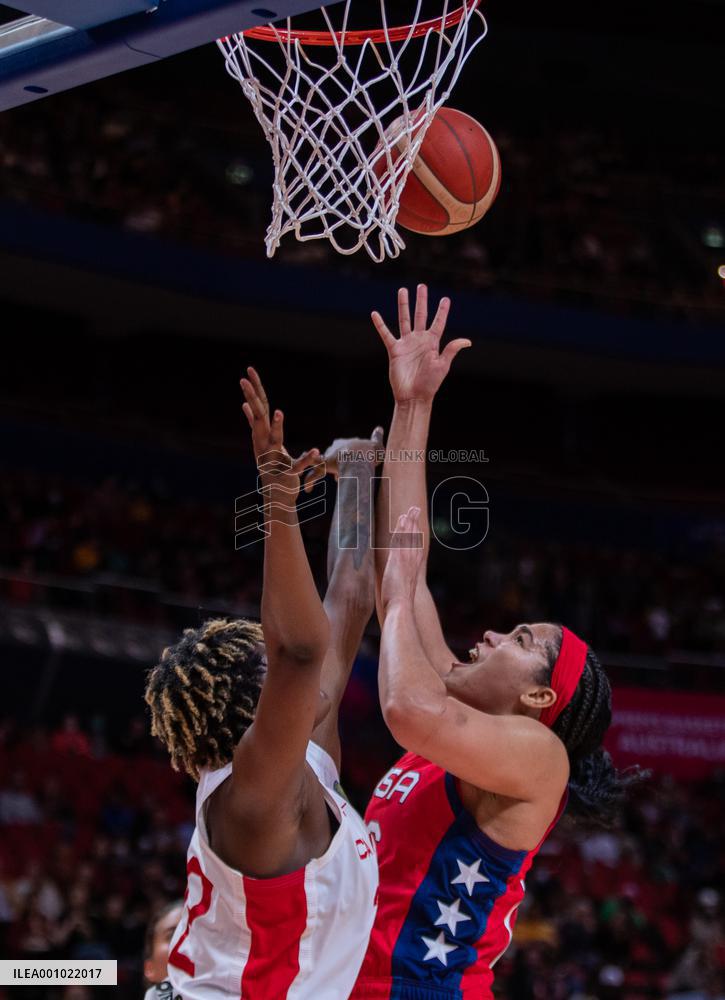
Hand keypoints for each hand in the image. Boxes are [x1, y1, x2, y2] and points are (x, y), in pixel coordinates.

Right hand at [241, 367, 319, 495]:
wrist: (276, 494)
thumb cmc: (271, 464)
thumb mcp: (261, 441)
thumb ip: (253, 423)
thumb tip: (245, 405)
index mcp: (260, 435)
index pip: (257, 407)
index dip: (253, 389)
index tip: (248, 370)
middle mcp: (263, 444)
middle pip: (258, 418)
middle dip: (252, 399)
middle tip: (244, 381)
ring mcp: (274, 458)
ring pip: (275, 441)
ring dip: (277, 427)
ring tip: (279, 412)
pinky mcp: (287, 473)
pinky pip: (297, 465)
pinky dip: (307, 459)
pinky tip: (315, 451)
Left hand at [303, 425, 384, 492]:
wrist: (364, 455)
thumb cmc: (371, 452)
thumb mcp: (377, 443)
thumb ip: (377, 437)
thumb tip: (379, 428)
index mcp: (347, 443)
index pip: (342, 450)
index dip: (344, 458)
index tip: (348, 467)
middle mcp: (336, 448)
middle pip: (331, 458)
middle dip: (334, 467)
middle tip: (338, 478)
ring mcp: (329, 456)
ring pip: (319, 465)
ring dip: (316, 474)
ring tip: (313, 485)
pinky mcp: (326, 466)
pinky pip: (314, 474)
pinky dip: (310, 481)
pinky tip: (308, 490)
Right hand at [372, 284, 470, 403]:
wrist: (413, 396)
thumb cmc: (430, 383)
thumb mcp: (442, 365)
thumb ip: (451, 350)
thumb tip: (467, 341)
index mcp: (433, 343)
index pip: (438, 322)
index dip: (442, 311)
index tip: (445, 299)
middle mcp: (419, 340)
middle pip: (420, 315)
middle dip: (421, 301)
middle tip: (422, 286)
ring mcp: (406, 344)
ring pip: (404, 320)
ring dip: (403, 305)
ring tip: (402, 291)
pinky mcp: (394, 350)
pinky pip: (386, 334)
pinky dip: (380, 325)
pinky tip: (375, 314)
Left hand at [381, 506, 424, 607]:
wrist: (401, 609)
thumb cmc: (399, 607)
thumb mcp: (401, 595)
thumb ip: (400, 588)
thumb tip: (397, 593)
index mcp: (413, 571)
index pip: (416, 549)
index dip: (416, 536)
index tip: (416, 526)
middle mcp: (412, 563)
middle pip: (415, 539)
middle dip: (415, 524)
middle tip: (416, 510)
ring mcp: (407, 560)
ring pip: (409, 537)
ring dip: (410, 522)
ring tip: (410, 510)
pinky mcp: (399, 560)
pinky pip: (401, 540)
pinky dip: (402, 529)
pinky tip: (402, 519)